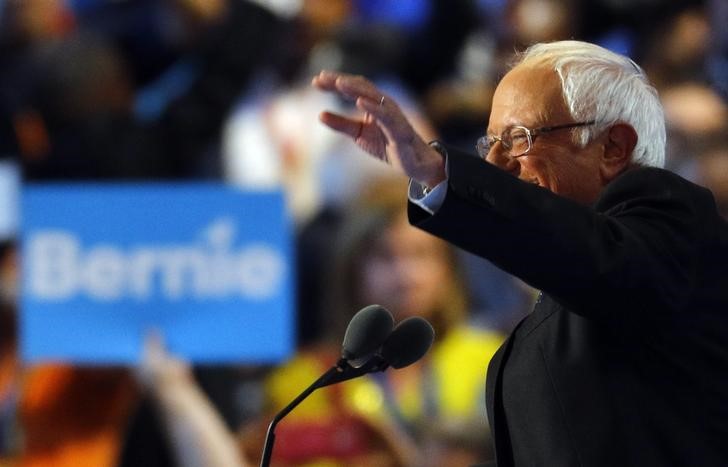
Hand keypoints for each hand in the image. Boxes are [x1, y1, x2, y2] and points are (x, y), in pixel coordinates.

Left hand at [312, 70, 446, 188]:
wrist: (412, 162)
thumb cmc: (386, 144)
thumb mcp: (358, 134)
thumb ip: (341, 124)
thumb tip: (319, 115)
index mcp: (373, 103)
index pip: (352, 87)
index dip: (334, 83)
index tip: (315, 81)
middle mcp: (383, 103)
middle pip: (361, 86)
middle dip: (341, 81)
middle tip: (321, 78)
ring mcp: (392, 114)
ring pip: (373, 96)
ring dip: (356, 89)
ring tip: (339, 83)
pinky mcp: (398, 128)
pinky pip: (385, 115)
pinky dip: (373, 107)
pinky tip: (359, 102)